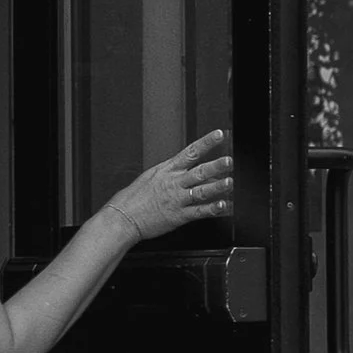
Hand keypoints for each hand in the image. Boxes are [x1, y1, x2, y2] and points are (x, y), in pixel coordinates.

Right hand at [109, 131, 234, 242]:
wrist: (122, 218)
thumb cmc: (133, 198)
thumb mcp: (150, 177)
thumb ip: (170, 173)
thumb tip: (185, 170)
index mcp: (167, 170)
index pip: (190, 152)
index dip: (207, 142)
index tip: (220, 134)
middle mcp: (174, 183)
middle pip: (199, 171)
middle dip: (216, 166)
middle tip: (229, 161)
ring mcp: (177, 199)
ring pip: (201, 191)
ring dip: (217, 187)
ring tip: (230, 182)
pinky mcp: (178, 216)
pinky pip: (198, 212)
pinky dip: (212, 209)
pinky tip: (223, 206)